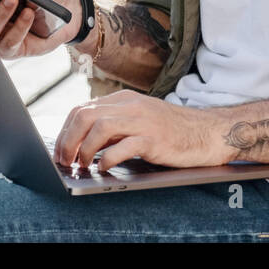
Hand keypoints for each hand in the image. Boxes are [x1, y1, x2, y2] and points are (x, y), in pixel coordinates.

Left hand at [54, 90, 230, 170]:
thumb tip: (83, 143)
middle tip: (64, 161)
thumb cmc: (173, 131)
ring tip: (82, 165)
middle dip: (67, 140)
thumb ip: (115, 126)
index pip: (82, 109)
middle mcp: (130, 106)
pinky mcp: (154, 139)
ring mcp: (142, 121)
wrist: (209, 132)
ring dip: (83, 150)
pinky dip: (107, 160)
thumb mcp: (140, 120)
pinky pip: (122, 147)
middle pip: (85, 116)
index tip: (60, 149)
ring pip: (99, 128)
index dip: (65, 130)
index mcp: (124, 100)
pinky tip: (104, 169)